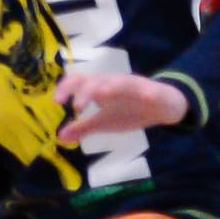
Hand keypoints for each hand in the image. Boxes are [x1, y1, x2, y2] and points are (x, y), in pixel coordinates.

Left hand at [53, 71, 187, 136]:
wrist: (162, 106)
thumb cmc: (130, 111)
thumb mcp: (104, 122)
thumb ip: (83, 127)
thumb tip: (60, 137)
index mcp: (99, 88)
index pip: (78, 82)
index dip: (66, 88)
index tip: (57, 102)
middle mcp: (113, 83)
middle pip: (97, 81)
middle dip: (86, 92)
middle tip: (78, 108)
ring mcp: (134, 86)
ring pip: (121, 82)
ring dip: (112, 86)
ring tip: (103, 94)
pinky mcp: (153, 91)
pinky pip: (150, 90)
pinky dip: (147, 93)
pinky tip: (146, 98)